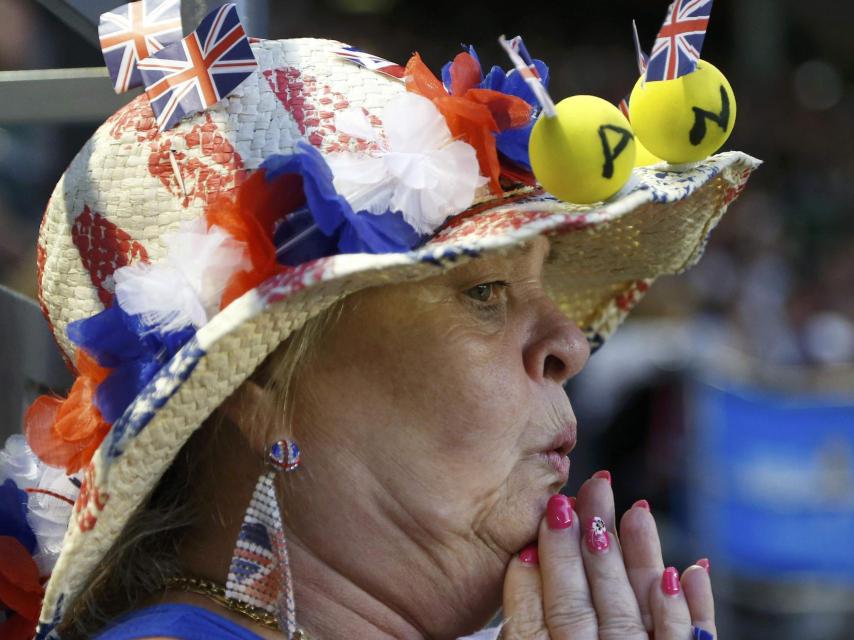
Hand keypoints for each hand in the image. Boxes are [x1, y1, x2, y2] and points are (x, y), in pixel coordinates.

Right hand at [500, 471, 714, 638]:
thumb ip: (522, 630)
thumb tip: (525, 562)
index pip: (532, 623)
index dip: (529, 578)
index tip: (535, 532)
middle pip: (579, 605)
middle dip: (579, 544)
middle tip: (585, 490)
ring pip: (634, 613)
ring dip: (637, 558)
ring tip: (637, 509)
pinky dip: (693, 609)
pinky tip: (691, 570)